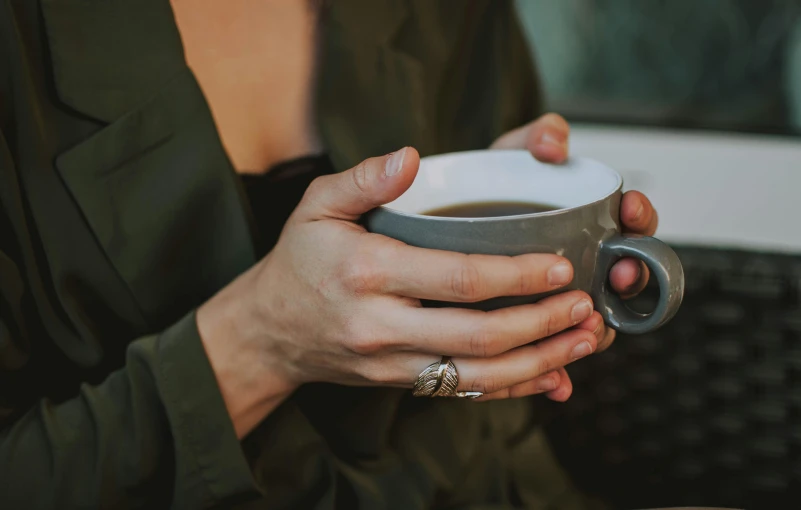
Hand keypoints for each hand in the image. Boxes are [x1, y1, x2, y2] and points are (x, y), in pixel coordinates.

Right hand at [197, 147, 603, 435]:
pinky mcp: (398, 384)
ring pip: (478, 374)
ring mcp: (391, 363)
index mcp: (368, 273)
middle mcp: (381, 326)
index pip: (458, 278)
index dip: (517, 275)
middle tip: (585, 305)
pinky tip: (549, 375)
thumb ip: (365, 178)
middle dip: (541, 322)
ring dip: (539, 361)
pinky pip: (463, 393)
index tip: (560, 265)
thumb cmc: (299, 260)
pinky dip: (511, 388)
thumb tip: (412, 156)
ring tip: (583, 341)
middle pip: (478, 334)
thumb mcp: (316, 205)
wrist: (269, 331)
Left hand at [490, 113, 659, 397]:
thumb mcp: (509, 156)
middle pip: (623, 276)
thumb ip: (535, 138)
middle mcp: (583, 262)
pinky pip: (552, 355)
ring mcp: (560, 300)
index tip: (633, 209)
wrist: (444, 224)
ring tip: (593, 331)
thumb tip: (556, 143)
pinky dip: (556, 371)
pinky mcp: (531, 331)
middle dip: (631, 273)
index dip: (641, 218)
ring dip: (600, 328)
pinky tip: (557, 384)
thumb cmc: (487, 188)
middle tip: (623, 271)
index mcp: (588, 221)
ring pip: (593, 322)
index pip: (632, 222)